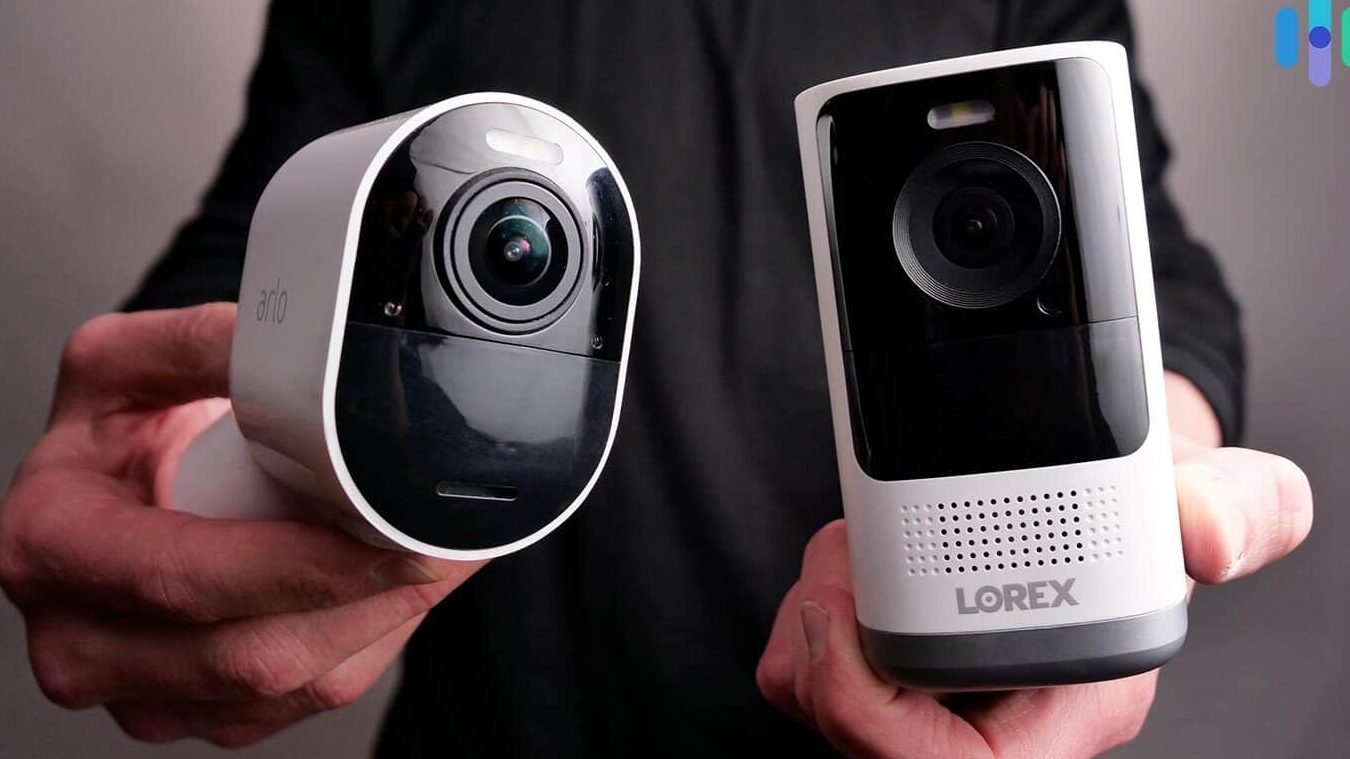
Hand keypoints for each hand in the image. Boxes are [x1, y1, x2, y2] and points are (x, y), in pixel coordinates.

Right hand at [0, 305, 484, 746]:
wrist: (121, 486)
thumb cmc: (120, 429)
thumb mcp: (130, 363)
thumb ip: (205, 346)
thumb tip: (295, 346)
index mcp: (49, 545)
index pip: (187, 575)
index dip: (303, 563)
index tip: (390, 530)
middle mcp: (78, 640)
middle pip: (250, 652)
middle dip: (365, 597)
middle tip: (439, 542)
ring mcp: (139, 694)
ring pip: (290, 686)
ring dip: (380, 621)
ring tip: (431, 556)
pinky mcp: (198, 715)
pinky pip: (303, 700)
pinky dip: (367, 643)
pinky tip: (391, 590)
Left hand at [756, 374, 1312, 758]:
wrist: (1108, 492)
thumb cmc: (1155, 515)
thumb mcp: (1216, 495)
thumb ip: (1234, 505)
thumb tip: (1209, 540)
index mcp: (1069, 699)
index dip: (869, 710)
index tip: (840, 608)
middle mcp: (995, 712)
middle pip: (864, 739)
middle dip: (823, 649)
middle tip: (839, 552)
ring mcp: (937, 694)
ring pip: (823, 705)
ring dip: (809, 625)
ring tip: (850, 545)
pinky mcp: (893, 664)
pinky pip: (808, 672)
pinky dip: (804, 618)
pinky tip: (846, 561)